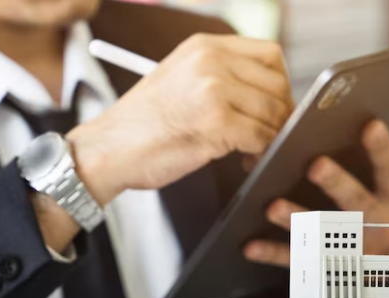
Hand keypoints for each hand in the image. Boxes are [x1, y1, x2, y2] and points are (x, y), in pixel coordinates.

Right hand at [65, 33, 293, 204]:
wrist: (107, 150)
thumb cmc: (141, 125)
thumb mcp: (180, 80)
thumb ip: (220, 77)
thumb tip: (269, 95)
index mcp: (203, 46)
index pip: (269, 54)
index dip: (280, 84)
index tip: (274, 106)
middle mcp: (210, 61)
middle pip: (277, 83)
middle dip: (281, 113)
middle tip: (270, 134)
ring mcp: (214, 89)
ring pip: (272, 112)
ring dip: (271, 137)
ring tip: (254, 151)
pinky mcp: (216, 121)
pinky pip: (261, 137)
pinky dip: (260, 153)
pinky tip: (246, 160)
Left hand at [243, 120, 388, 266]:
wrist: (388, 271)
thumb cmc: (388, 216)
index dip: (382, 148)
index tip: (370, 125)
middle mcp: (377, 223)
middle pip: (357, 202)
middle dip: (337, 184)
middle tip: (316, 165)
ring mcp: (351, 246)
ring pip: (323, 232)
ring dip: (296, 218)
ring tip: (272, 206)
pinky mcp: (325, 263)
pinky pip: (297, 258)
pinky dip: (272, 253)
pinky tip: (251, 245)